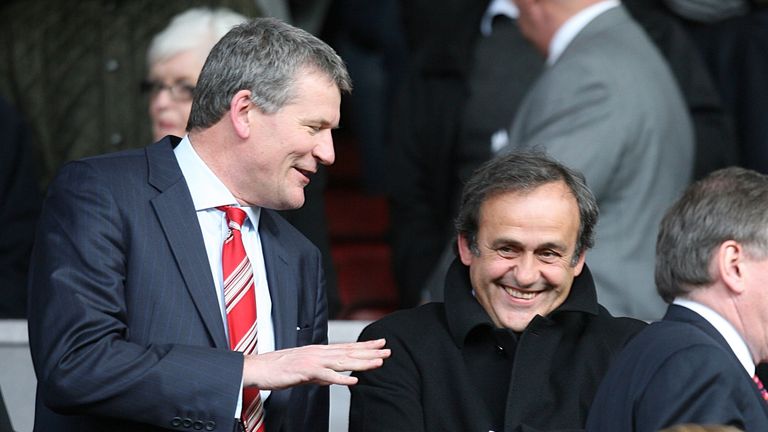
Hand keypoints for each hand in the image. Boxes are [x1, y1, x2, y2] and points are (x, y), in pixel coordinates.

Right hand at [242, 338, 389, 388]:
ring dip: (362, 362)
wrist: (258, 368)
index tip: (380, 344)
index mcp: (319, 351)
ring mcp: (313, 360)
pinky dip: (341, 378)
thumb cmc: (279, 369)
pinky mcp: (305, 371)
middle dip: (370, 351)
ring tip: (379, 362)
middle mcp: (319, 352)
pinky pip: (326, 376)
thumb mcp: (304, 371)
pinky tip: (354, 380)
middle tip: (388, 350)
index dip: (365, 345)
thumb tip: (334, 378)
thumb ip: (321, 374)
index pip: (347, 347)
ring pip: (343, 361)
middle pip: (349, 352)